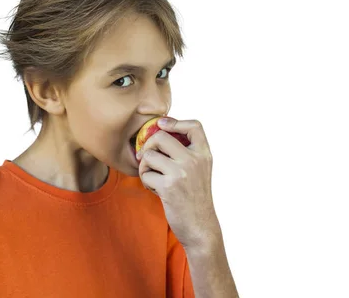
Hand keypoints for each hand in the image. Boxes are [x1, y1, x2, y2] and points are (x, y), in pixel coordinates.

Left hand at [137, 118, 219, 249]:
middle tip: (148, 159)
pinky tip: (155, 190)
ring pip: (149, 155)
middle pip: (161, 136)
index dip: (175, 122)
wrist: (200, 227)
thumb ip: (188, 153)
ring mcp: (181, 172)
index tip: (161, 126)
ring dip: (144, 167)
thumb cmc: (195, 197)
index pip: (194, 125)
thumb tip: (161, 131)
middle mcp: (195, 160)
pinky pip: (145, 175)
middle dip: (148, 147)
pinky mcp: (168, 187)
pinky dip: (146, 182)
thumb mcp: (200, 170)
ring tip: (152, 177)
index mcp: (204, 154)